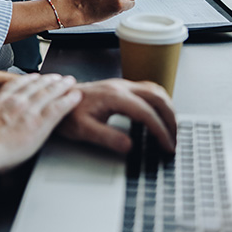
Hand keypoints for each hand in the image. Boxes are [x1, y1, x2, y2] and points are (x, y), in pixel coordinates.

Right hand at [0, 73, 82, 192]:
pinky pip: (59, 107)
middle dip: (49, 79)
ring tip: (69, 82)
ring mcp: (30, 110)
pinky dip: (68, 100)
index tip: (36, 77)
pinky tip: (75, 96)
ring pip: (50, 92)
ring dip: (61, 85)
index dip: (30, 79)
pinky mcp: (40, 122)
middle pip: (38, 85)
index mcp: (2, 99)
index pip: (20, 84)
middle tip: (58, 77)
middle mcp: (17, 100)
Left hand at [56, 78, 176, 153]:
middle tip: (174, 139)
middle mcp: (121, 87)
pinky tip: (159, 114)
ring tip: (171, 128)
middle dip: (170, 118)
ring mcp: (122, 85)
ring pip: (155, 91)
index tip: (167, 145)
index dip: (160, 130)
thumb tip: (129, 146)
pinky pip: (148, 90)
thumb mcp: (83, 130)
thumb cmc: (68, 113)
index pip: (146, 113)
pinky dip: (160, 102)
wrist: (56, 98)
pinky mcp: (122, 88)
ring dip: (168, 108)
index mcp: (114, 96)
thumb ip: (106, 137)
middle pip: (157, 98)